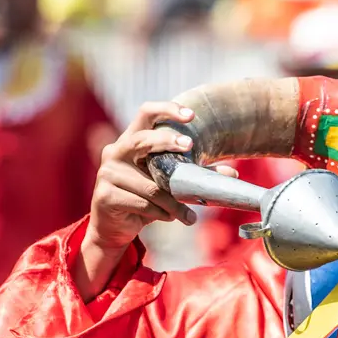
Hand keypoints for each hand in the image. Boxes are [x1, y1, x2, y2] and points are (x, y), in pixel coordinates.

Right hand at [76, 100, 235, 301]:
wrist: (114, 228)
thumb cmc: (145, 199)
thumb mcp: (168, 183)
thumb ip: (194, 174)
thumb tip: (232, 173)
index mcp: (131, 140)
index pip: (145, 113)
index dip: (166, 109)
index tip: (190, 115)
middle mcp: (116, 152)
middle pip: (142, 140)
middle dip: (167, 141)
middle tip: (190, 146)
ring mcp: (107, 173)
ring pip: (151, 186)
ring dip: (174, 202)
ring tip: (188, 215)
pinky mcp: (105, 196)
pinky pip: (143, 204)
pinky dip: (160, 213)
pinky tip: (166, 218)